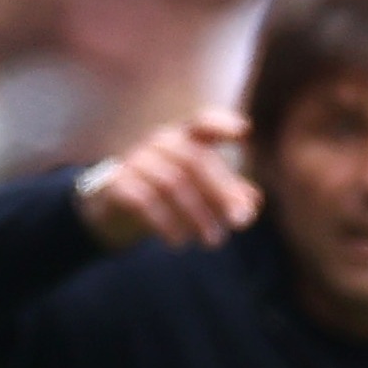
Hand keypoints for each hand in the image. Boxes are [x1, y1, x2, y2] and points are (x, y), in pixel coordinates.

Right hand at [78, 109, 260, 249]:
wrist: (113, 211)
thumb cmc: (167, 197)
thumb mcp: (199, 195)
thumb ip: (228, 196)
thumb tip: (254, 202)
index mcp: (184, 139)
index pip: (202, 124)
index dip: (222, 124)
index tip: (246, 132)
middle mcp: (160, 144)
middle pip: (194, 161)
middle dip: (221, 193)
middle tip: (238, 224)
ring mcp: (136, 161)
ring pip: (171, 183)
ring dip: (197, 215)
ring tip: (213, 242)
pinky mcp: (116, 184)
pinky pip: (144, 200)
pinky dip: (165, 223)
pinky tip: (178, 242)